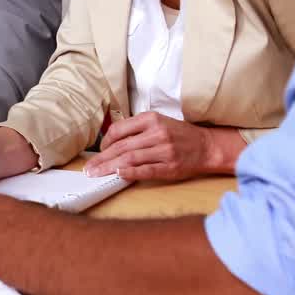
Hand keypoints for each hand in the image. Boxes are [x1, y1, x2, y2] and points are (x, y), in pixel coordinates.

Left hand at [84, 112, 236, 180]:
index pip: (119, 130)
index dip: (104, 142)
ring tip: (96, 174)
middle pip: (121, 146)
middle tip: (88, 168)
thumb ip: (137, 129)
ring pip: (130, 158)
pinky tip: (118, 175)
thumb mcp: (158, 122)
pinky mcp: (170, 167)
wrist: (206, 146)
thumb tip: (111, 141)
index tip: (98, 151)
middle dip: (101, 158)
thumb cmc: (179, 134)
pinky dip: (130, 173)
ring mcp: (164, 151)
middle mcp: (157, 133)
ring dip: (110, 167)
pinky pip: (146, 170)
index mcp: (151, 119)